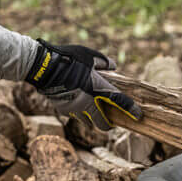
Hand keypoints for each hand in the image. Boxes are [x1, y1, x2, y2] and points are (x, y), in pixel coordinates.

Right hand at [25, 40, 141, 131]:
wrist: (42, 67)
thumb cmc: (68, 58)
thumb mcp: (89, 55)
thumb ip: (103, 62)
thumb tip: (113, 66)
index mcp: (98, 89)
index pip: (120, 102)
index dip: (132, 110)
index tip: (138, 116)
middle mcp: (88, 103)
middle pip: (103, 124)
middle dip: (108, 125)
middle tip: (110, 120)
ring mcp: (75, 109)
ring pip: (87, 122)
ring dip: (91, 119)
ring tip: (91, 111)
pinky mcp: (63, 110)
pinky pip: (74, 115)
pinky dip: (77, 113)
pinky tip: (76, 104)